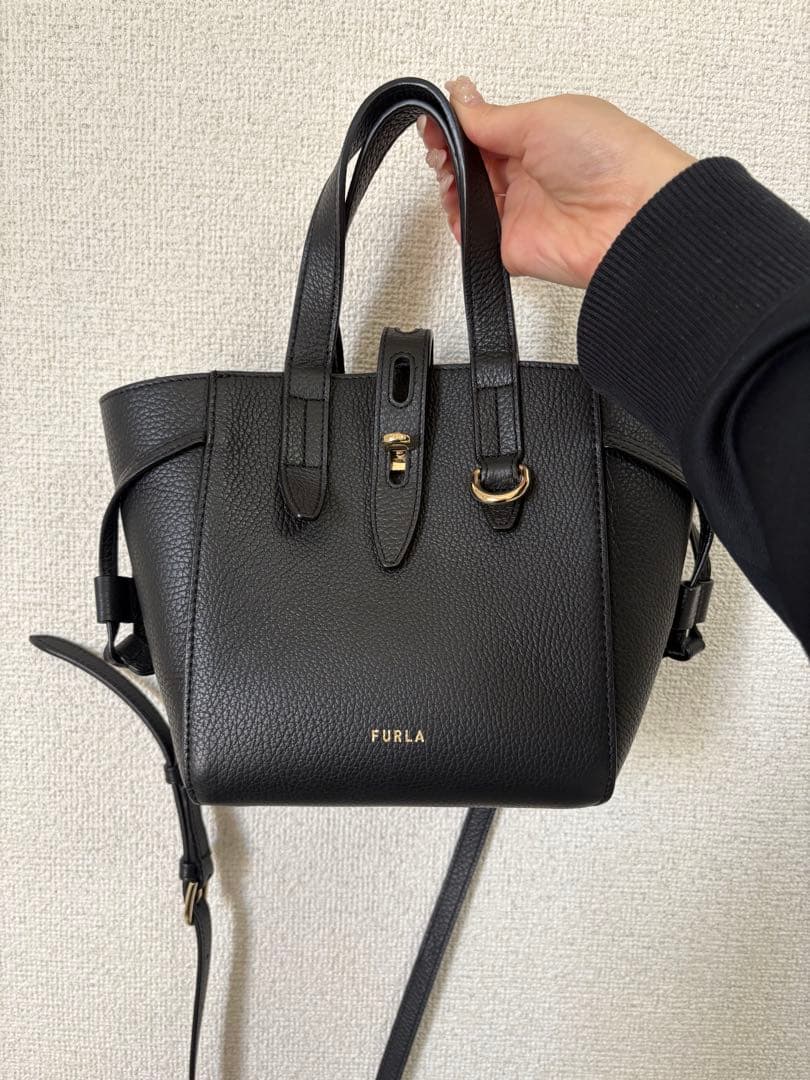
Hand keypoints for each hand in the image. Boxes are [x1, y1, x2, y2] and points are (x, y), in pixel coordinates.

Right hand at [420, 76, 695, 287]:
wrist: (630, 216)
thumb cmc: (607, 157)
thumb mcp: (540, 117)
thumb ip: (491, 116)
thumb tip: (460, 97)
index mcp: (538, 135)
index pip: (483, 129)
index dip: (455, 124)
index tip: (436, 120)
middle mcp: (528, 173)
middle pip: (469, 163)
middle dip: (447, 151)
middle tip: (441, 148)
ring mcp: (519, 210)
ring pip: (465, 198)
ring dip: (449, 183)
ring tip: (450, 172)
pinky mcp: (511, 245)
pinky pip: (472, 237)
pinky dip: (458, 223)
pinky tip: (460, 204)